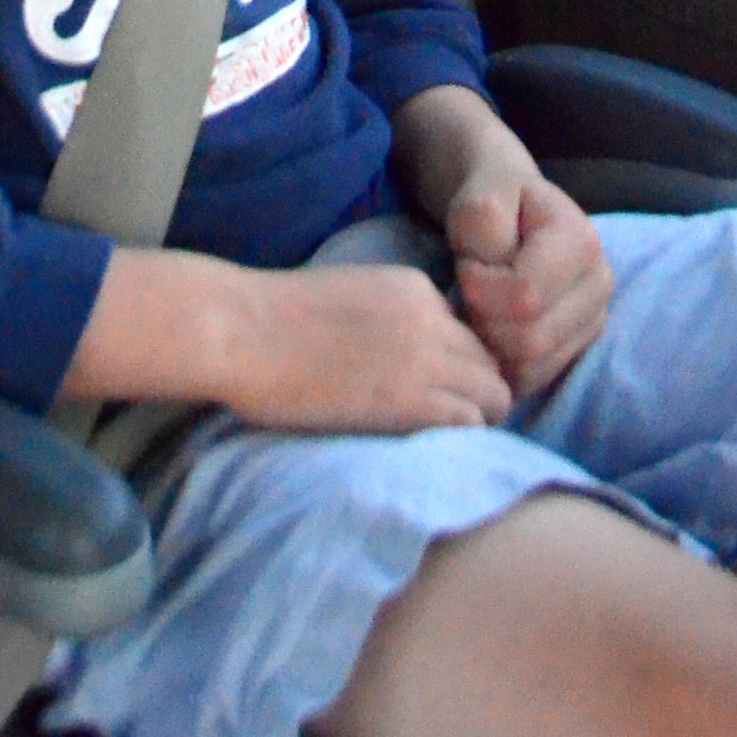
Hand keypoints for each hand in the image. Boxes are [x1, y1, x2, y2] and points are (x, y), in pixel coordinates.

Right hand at [222, 261, 513, 432]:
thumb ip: (390, 317)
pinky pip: (468, 422)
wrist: (243, 330)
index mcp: (414, 288)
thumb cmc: (276, 318)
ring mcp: (425, 359)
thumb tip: (402, 357)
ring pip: (493, 393)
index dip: (458, 364)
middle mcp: (431, 318)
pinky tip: (431, 448)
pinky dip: (461, 437)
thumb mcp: (352, 295)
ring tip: (441, 440)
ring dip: (476, 416)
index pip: (466, 331)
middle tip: (449, 421)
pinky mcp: (410, 402)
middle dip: (479, 391)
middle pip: (490, 361)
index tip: (439, 388)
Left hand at [444, 165, 613, 402]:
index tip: (468, 266)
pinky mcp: (578, 348)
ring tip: (484, 305)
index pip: (525, 296)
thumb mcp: (479, 201)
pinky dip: (502, 361)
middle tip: (472, 290)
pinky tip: (494, 327)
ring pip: (531, 365)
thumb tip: (497, 282)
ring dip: (491, 341)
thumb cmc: (495, 207)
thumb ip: (484, 226)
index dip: (481, 288)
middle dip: (484, 318)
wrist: (513, 215)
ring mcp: (594, 320)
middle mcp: (600, 284)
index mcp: (582, 240)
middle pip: (530, 338)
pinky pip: (531, 379)